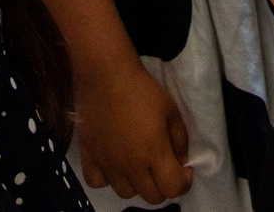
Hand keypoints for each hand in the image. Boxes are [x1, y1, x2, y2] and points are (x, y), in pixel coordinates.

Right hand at [71, 59, 192, 205]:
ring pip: (126, 194)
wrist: (106, 75)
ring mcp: (108, 164)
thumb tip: (180, 161)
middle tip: (163, 166)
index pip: (173, 189)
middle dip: (164, 185)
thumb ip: (180, 141)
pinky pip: (97, 182)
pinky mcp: (89, 157)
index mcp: (154, 154)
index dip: (184, 182)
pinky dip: (108, 179)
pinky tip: (113, 164)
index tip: (184, 168)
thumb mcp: (171, 111)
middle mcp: (131, 166)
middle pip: (152, 197)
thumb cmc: (142, 90)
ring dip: (137, 184)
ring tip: (138, 165)